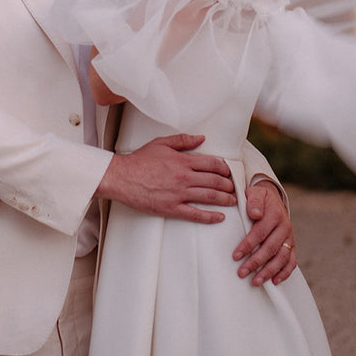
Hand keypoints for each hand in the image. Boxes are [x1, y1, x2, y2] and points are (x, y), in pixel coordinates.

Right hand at [97, 134, 236, 224]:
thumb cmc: (139, 161)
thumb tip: (201, 138)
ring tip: (232, 200)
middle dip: (228, 185)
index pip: (212, 164)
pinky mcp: (171, 208)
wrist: (121, 177)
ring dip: (225, 199)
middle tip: (233, 187)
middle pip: (215, 181)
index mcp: (183, 161)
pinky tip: (219, 217)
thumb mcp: (161, 144)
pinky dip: (210, 217)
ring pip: (209, 197)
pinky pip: (195, 214)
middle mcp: (184, 177)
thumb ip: (183, 141)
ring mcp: (179, 194)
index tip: (228, 172)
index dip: (224, 168)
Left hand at [232, 180, 295, 285]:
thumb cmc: (259, 199)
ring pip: (281, 257)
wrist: (273, 199)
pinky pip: (291, 261)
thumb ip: (254, 202)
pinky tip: (274, 281)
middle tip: (242, 273)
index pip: (260, 232)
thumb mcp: (255, 193)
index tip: (235, 256)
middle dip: (256, 262)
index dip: (248, 245)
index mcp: (274, 214)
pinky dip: (284, 272)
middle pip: (270, 248)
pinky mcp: (291, 245)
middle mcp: (284, 227)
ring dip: (269, 271)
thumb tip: (255, 214)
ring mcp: (289, 237)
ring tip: (256, 281)